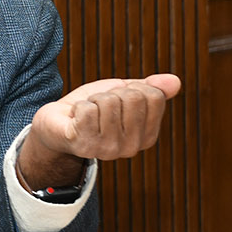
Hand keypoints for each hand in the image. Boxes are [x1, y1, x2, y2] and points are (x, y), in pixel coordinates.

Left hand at [22, 73, 181, 188]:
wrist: (56, 123)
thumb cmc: (91, 108)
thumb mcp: (123, 93)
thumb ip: (149, 88)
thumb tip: (175, 81)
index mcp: (147, 136)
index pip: (154, 95)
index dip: (132, 88)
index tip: (118, 98)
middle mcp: (132, 147)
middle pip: (133, 97)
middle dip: (111, 93)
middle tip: (99, 106)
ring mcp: (108, 149)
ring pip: (109, 101)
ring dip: (93, 100)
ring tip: (87, 112)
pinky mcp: (84, 146)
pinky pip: (88, 109)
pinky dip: (79, 106)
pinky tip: (76, 119)